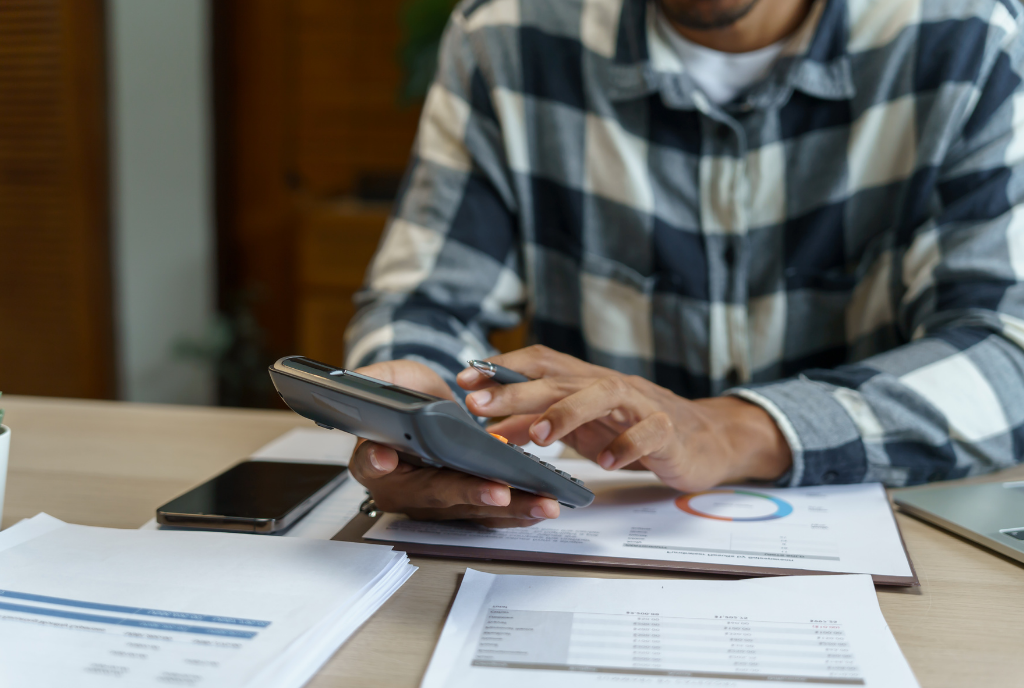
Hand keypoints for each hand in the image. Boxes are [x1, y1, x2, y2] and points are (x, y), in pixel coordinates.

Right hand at [346, 359, 560, 526]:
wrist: (424, 410)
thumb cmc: (403, 396)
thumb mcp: (384, 380)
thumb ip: (371, 381)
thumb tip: (358, 380)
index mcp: (373, 458)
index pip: (368, 463)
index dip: (376, 462)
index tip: (384, 458)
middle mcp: (402, 489)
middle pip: (433, 494)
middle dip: (470, 492)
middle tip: (499, 491)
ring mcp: (434, 503)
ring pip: (469, 509)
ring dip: (509, 508)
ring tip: (542, 503)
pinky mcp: (461, 505)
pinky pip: (488, 512)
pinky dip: (517, 510)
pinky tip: (543, 504)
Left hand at [457, 346, 791, 491]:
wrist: (706, 440)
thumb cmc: (635, 430)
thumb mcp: (582, 429)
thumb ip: (540, 425)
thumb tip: (491, 428)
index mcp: (586, 383)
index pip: (542, 361)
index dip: (503, 367)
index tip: (464, 380)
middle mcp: (611, 386)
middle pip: (562, 378)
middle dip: (517, 390)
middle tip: (478, 404)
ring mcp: (642, 405)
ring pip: (605, 394)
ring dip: (568, 412)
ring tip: (540, 436)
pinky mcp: (669, 431)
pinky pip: (649, 432)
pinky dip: (626, 446)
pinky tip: (606, 463)